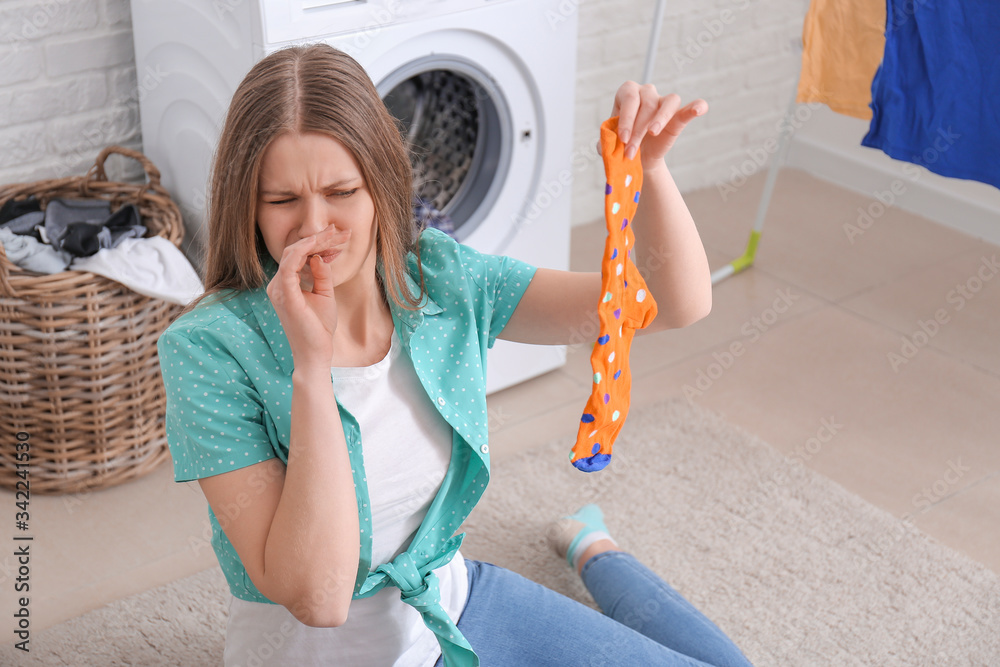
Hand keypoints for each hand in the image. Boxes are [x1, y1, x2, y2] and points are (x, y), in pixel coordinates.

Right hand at [265, 226, 351, 368]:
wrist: (315, 353)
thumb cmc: (319, 327)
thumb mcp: (324, 294)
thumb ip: (321, 274)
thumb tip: (319, 255)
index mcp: (285, 284)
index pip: (298, 256)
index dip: (318, 243)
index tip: (337, 235)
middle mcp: (277, 285)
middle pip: (296, 251)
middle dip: (319, 238)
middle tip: (341, 231)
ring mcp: (279, 290)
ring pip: (294, 254)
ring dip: (316, 242)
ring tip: (335, 234)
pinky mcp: (285, 296)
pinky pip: (290, 266)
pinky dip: (304, 251)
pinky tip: (318, 243)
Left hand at [607, 82, 707, 170]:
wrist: (638, 158)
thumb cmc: (621, 146)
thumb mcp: (609, 145)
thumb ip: (605, 142)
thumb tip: (607, 143)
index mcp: (627, 93)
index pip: (629, 98)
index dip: (626, 118)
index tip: (623, 139)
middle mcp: (646, 92)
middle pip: (645, 104)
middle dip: (637, 130)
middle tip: (630, 152)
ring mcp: (663, 102)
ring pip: (667, 102)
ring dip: (659, 119)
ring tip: (653, 133)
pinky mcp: (678, 115)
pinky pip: (690, 106)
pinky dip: (696, 106)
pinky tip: (698, 109)